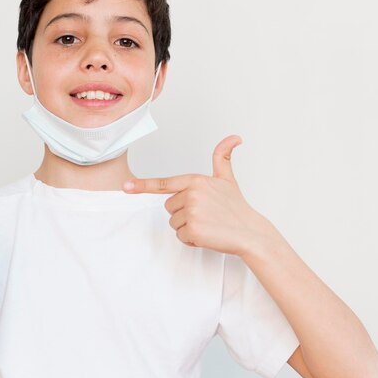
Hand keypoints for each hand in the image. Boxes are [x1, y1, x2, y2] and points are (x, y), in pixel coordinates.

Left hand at [123, 135, 275, 256]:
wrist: (251, 232)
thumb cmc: (237, 207)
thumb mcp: (228, 179)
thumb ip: (223, 157)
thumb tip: (234, 137)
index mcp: (195, 181)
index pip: (164, 184)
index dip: (142, 185)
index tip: (125, 187)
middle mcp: (191, 194)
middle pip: (169, 208)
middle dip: (184, 214)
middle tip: (206, 214)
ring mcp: (192, 212)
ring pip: (174, 223)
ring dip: (188, 227)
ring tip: (208, 224)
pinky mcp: (193, 229)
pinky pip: (180, 236)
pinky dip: (192, 239)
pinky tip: (208, 234)